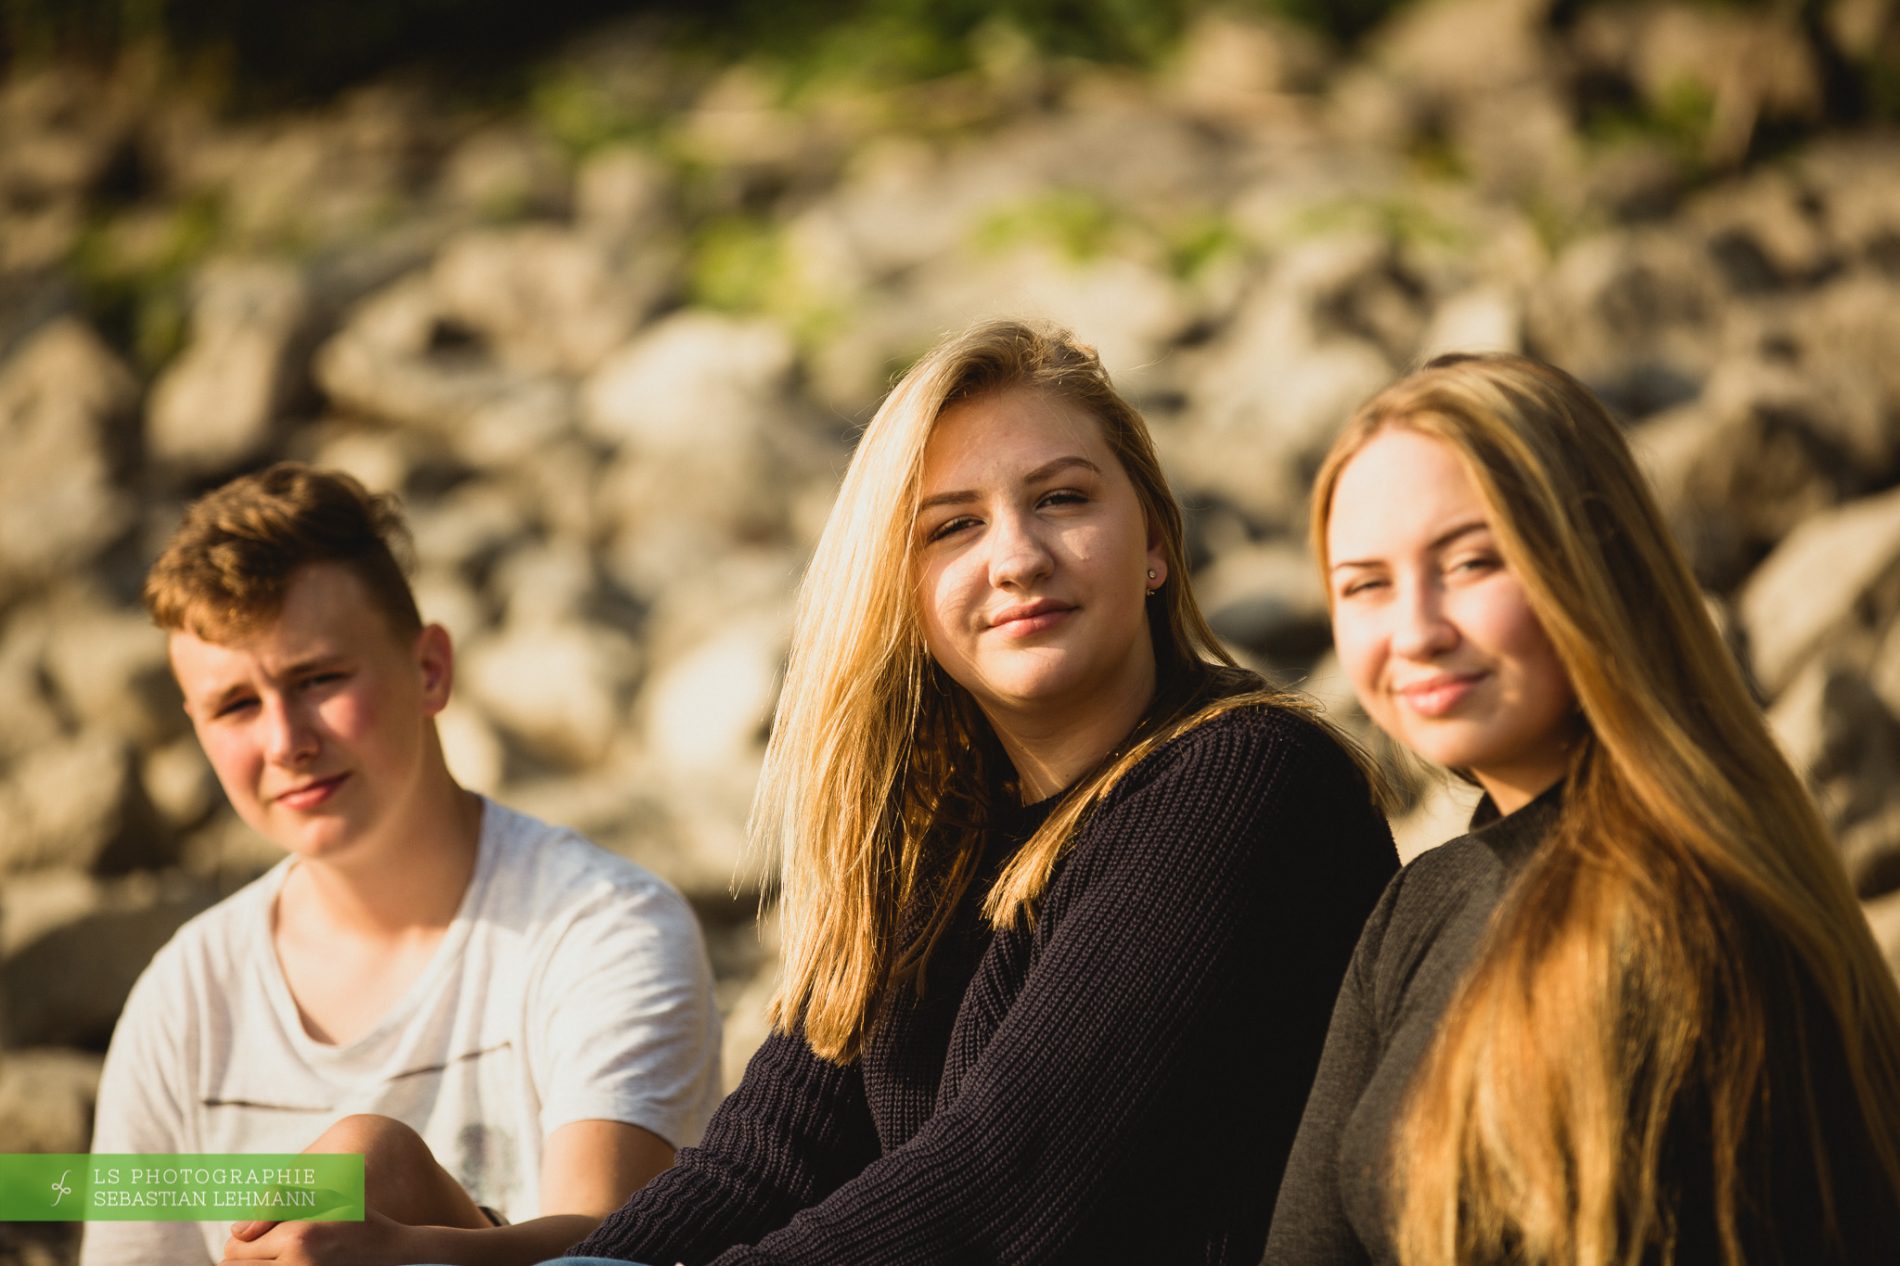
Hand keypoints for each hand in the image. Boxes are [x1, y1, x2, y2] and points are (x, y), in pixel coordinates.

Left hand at [219, 1209, 413, 1264]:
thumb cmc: (356, 1218)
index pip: (235, 1247)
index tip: (258, 1236)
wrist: (390, 1252)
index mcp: (297, 1236)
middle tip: (263, 1250)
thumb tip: (237, 1230)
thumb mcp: (323, 1198)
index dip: (242, 1241)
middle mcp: (296, 1264)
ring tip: (274, 1259)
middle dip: (241, 1259)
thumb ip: (278, 1204)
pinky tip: (284, 1264)